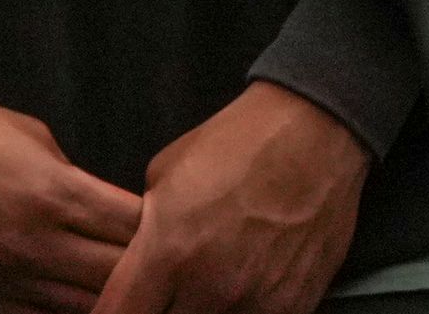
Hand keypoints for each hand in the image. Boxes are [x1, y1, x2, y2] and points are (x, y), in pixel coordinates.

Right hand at [0, 79, 144, 313]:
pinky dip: (62, 312)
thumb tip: (108, 212)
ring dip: (110, 299)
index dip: (163, 232)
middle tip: (166, 266)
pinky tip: (79, 302)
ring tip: (132, 291)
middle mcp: (33, 245)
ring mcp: (3, 280)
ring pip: (83, 311)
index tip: (177, 228)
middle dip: (147, 273)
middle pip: (119, 279)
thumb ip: (74, 181)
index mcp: (54, 194)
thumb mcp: (33, 137)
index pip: (135, 231)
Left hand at [91, 83, 368, 313]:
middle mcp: (210, 287)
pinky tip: (241, 289)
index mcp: (168, 251)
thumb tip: (133, 266)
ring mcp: (255, 304)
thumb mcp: (163, 174)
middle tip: (162, 294)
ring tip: (202, 289)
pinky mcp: (292, 308)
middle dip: (154, 313)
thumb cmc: (235, 144)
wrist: (313, 132)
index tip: (115, 305)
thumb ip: (144, 231)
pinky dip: (241, 313)